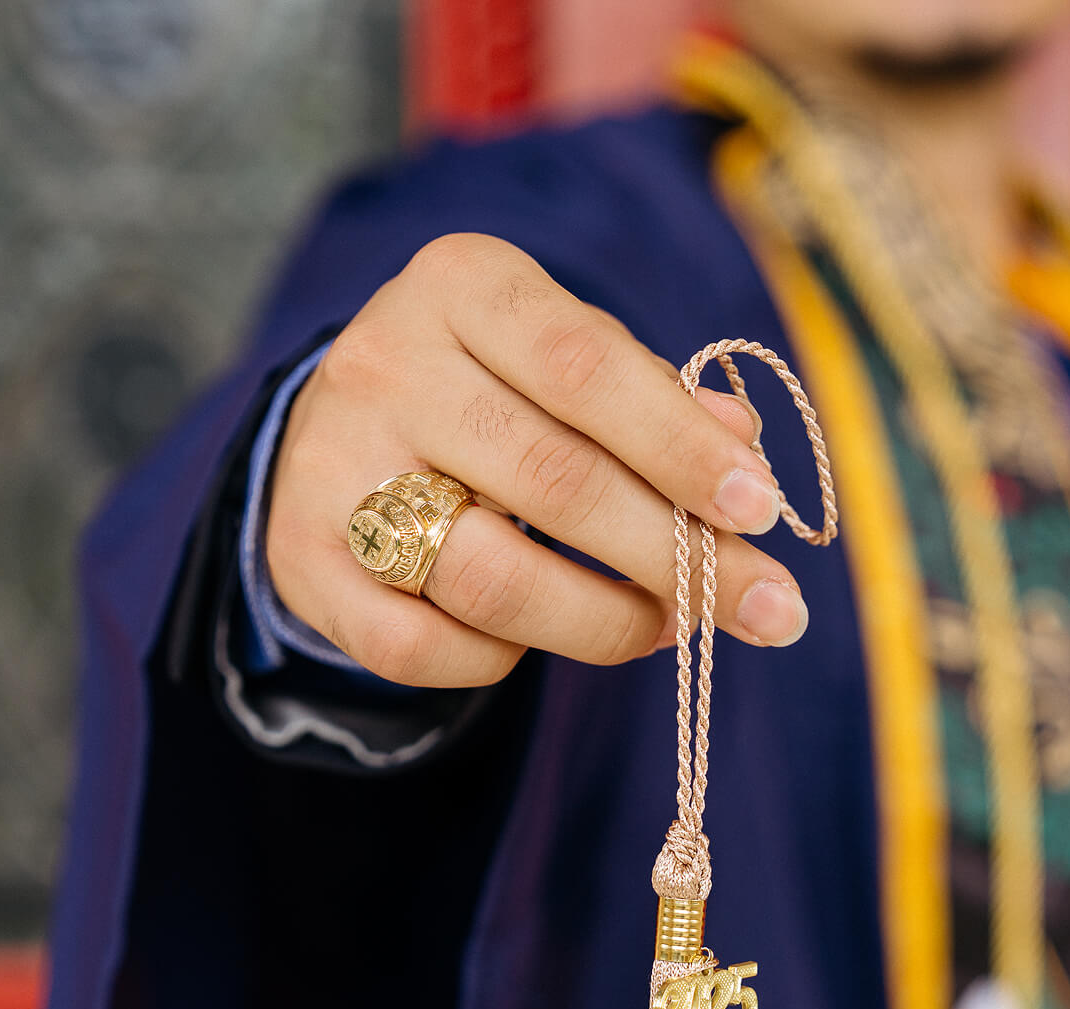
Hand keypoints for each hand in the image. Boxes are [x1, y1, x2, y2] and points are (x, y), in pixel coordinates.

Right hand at [266, 233, 809, 687]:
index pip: (588, 366)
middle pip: (554, 482)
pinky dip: (499, 662)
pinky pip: (422, 649)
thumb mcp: (566, 361)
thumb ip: (652, 398)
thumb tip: (744, 451)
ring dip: (605, 623)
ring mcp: (334, 470)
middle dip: (676, 558)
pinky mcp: (306, 566)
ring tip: (665, 627)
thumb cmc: (490, 395)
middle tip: (763, 609)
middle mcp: (387, 365)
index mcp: (464, 286)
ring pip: (492, 579)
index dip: (682, 447)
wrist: (330, 436)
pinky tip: (537, 641)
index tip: (762, 511)